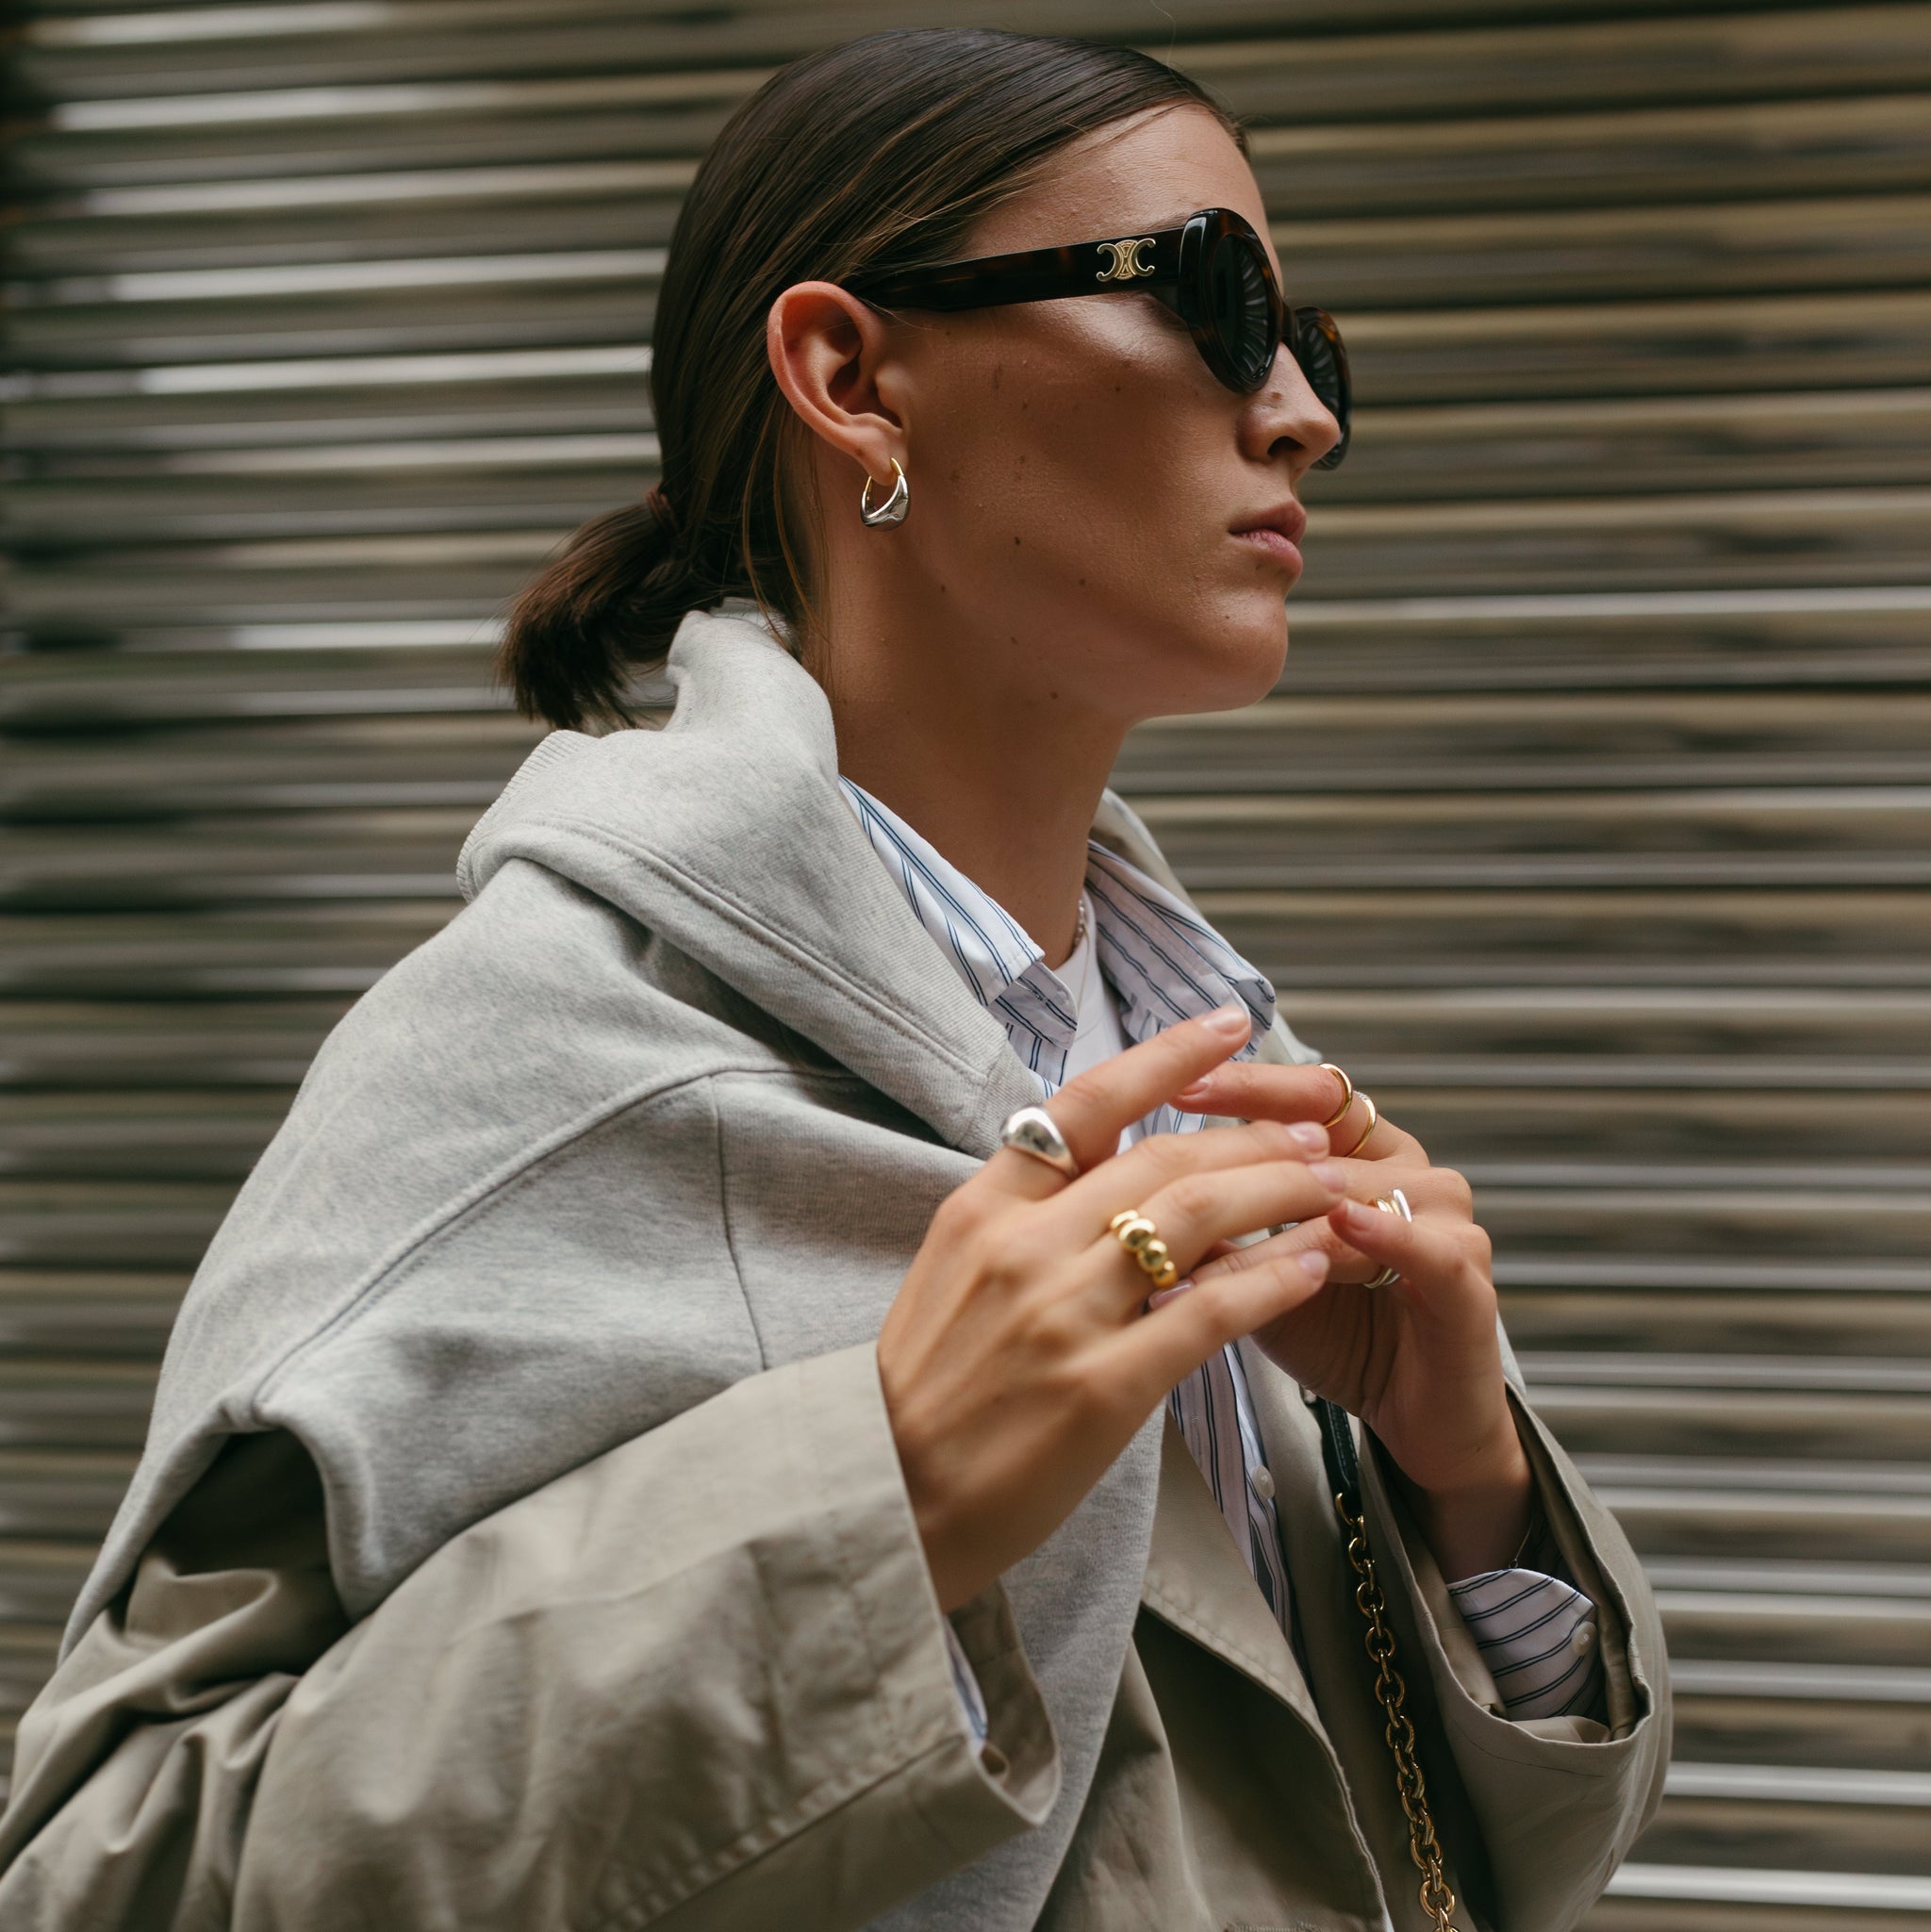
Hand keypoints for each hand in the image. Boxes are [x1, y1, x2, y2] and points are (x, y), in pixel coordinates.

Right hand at [878, 1007, 1343, 1610]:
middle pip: (1163, 1159)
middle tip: (1311, 1133)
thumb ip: (1023, 1214)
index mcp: (982, 1208)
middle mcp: (1022, 1247)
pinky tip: (1312, 1267)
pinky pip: (1207, 1314)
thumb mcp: (952, 1271)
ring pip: (1196, 1220)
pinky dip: (1270, 1281)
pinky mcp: (1101, 1388)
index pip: (1086, 1104)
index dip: (1166, 1055)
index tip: (1227, 1025)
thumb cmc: (924, 1390)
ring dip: (1277, 1193)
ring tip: (1328, 1185)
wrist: (881, 1498)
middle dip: (1251, 1137)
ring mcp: (1061, 1315)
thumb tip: (1103, 1161)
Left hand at [1174, 1062, 1530, 1578]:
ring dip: (1288, 1204)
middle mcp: (1405, 1168)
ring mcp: (1444, 1216)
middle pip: (1326, 1131)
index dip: (1243, 1084)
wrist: (1415, 1418)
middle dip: (1247, 1137)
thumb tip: (1124, 1190)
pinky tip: (1340, 1224)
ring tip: (1219, 1216)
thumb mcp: (1252, 1270)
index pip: (1303, 1093)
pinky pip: (1422, 1244)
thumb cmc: (1331, 1331)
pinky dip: (1382, 1232)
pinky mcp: (1468, 1277)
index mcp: (1357, 1152)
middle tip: (1175, 1133)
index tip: (1174, 1082)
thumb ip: (1208, 1225)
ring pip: (1360, 1189)